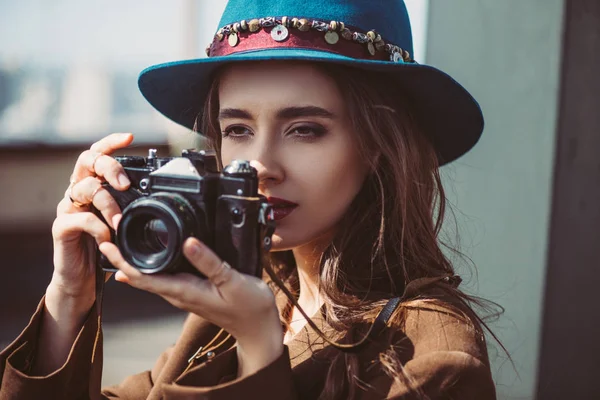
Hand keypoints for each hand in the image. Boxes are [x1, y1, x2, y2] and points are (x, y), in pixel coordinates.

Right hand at [34, 133, 133, 374]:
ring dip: (108, 203)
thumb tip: (164, 195)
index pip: (97, 154)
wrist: (84, 279)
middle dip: (109, 167)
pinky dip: (97, 226)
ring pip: (86, 189)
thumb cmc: (107, 248)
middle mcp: (78, 191)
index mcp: (94, 185)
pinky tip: (108, 237)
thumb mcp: (125, 223)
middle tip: (126, 183)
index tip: (130, 138)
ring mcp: (68, 208)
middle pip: (87, 161)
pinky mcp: (62, 228)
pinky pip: (78, 218)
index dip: (111, 143)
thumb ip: (134, 207)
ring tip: (120, 221)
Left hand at [99, 237, 283, 371]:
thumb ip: (210, 261)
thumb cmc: (248, 307)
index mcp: (185, 291)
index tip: (106, 245)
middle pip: (141, 276)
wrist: (257, 327)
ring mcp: (185, 293)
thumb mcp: (232, 281)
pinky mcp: (192, 290)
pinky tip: (150, 254)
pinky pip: (164, 276)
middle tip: (106, 235)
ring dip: (133, 260)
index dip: (122, 261)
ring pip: (151, 276)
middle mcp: (179, 293)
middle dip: (121, 258)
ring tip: (120, 241)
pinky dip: (152, 263)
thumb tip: (188, 241)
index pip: (143, 277)